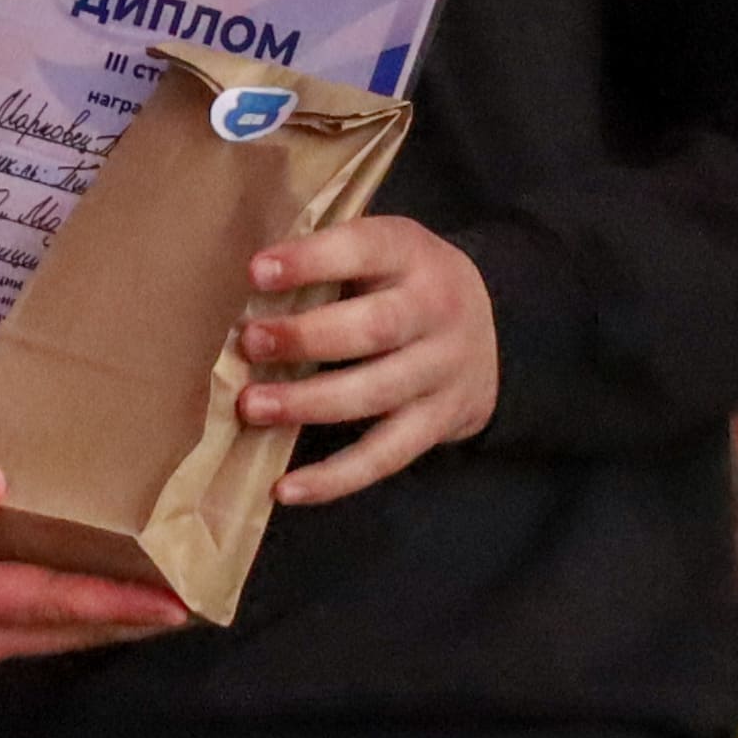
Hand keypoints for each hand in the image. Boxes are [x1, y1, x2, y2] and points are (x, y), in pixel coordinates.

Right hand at [0, 453, 190, 678]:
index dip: (120, 602)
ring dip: (106, 621)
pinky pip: (28, 635)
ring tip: (163, 598)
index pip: (54, 600)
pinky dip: (69, 618)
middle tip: (198, 597)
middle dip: (133, 617)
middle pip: (69, 630)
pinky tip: (91, 596)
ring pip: (52, 639)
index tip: (180, 601)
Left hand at [237, 214, 502, 504]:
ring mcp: (443, 371)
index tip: (256, 272)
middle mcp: (437, 310)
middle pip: (375, 327)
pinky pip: (385, 456)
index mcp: (412, 253)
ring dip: (309, 403)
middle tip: (250, 344)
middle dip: (306, 337)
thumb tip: (242, 294)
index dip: (311, 260)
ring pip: (376, 392)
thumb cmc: (399, 284)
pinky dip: (334, 477)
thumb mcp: (380, 253)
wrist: (495, 327)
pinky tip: (286, 488)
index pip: (364, 248)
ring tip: (252, 407)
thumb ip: (327, 263)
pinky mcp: (439, 423)